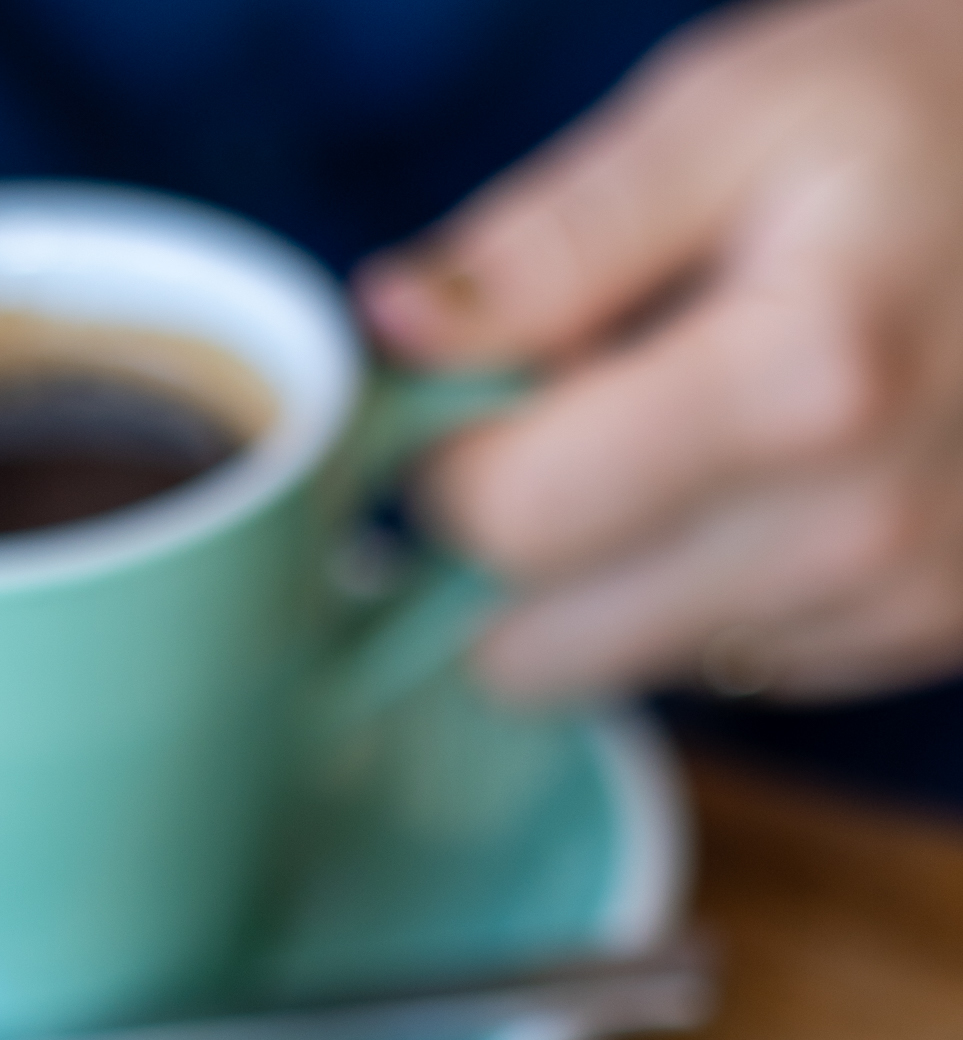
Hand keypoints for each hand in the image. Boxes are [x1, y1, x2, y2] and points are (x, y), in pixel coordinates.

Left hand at [358, 0, 962, 702]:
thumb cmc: (923, 114)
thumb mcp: (731, 113)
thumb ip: (547, 241)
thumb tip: (388, 330)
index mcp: (802, 377)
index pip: (504, 522)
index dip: (441, 465)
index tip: (462, 402)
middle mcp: (856, 527)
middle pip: (541, 647)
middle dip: (509, 553)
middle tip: (559, 427)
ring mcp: (897, 604)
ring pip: (625, 669)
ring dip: (609, 578)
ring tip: (690, 433)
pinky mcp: (921, 641)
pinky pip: (728, 666)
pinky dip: (709, 590)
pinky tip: (772, 480)